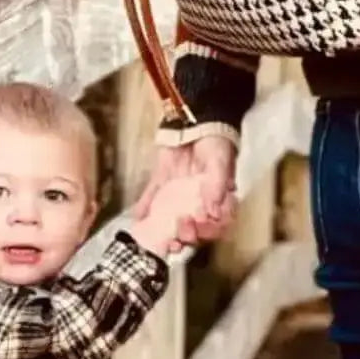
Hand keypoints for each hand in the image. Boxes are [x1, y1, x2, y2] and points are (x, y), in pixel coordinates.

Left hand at [134, 135, 236, 250]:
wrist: (197, 119)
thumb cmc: (216, 142)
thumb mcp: (220, 162)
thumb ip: (217, 185)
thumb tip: (213, 212)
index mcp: (216, 198)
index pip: (214, 224)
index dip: (207, 232)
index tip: (199, 230)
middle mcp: (197, 201)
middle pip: (192, 226)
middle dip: (185, 235)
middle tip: (179, 233)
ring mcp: (177, 193)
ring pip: (170, 218)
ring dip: (163, 231)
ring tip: (157, 239)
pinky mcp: (162, 183)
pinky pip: (152, 198)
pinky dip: (144, 209)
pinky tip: (138, 219)